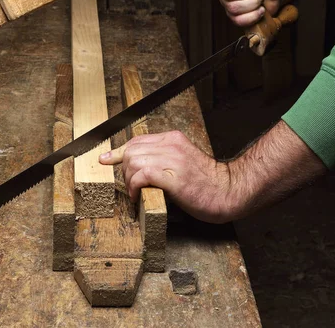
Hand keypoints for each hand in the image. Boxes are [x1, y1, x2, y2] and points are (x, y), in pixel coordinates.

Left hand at [99, 131, 240, 223]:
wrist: (229, 191)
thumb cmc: (207, 182)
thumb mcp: (183, 161)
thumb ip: (163, 158)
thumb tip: (139, 166)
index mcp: (173, 138)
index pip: (137, 140)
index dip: (119, 151)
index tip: (105, 158)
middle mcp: (171, 145)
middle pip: (131, 150)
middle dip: (124, 170)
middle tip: (130, 186)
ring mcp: (172, 159)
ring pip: (133, 161)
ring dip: (128, 180)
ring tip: (135, 192)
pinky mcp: (172, 176)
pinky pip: (141, 175)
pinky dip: (134, 186)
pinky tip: (138, 196)